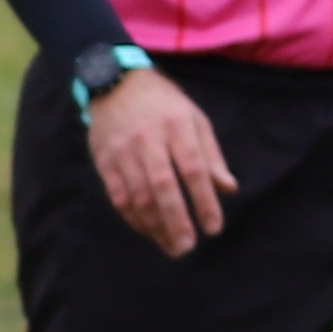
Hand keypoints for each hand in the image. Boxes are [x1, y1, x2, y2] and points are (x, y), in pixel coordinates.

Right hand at [87, 72, 236, 255]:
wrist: (116, 84)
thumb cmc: (166, 106)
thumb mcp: (196, 121)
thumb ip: (211, 157)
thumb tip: (229, 189)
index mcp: (177, 129)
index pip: (194, 170)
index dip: (204, 201)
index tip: (214, 228)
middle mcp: (149, 141)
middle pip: (163, 187)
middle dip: (176, 220)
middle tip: (188, 247)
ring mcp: (123, 152)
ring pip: (138, 195)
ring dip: (154, 226)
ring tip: (171, 246)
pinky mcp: (104, 160)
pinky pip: (118, 195)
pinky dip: (133, 218)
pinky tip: (149, 231)